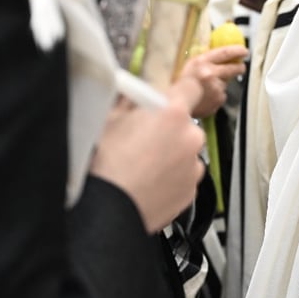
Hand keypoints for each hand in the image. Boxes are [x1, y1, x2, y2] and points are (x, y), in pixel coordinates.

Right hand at [89, 77, 206, 232]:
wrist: (108, 211)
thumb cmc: (104, 164)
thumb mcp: (108, 120)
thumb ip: (129, 101)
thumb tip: (134, 92)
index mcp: (173, 113)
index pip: (192, 86)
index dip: (181, 89)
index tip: (173, 94)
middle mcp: (191, 137)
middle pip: (186, 124)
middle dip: (168, 128)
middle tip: (141, 139)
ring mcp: (194, 166)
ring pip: (186, 152)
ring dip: (170, 154)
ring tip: (141, 166)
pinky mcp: (192, 191)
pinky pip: (184, 176)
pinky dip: (170, 177)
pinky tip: (147, 183)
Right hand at [179, 45, 247, 117]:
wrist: (173, 105)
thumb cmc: (179, 84)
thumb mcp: (190, 66)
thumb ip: (205, 61)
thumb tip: (221, 56)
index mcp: (201, 61)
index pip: (225, 52)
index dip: (237, 50)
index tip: (244, 50)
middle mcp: (211, 73)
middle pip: (233, 68)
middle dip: (239, 67)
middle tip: (241, 67)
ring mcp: (216, 87)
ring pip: (225, 82)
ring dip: (221, 83)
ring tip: (207, 87)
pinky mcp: (219, 99)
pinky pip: (221, 95)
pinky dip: (217, 95)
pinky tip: (205, 97)